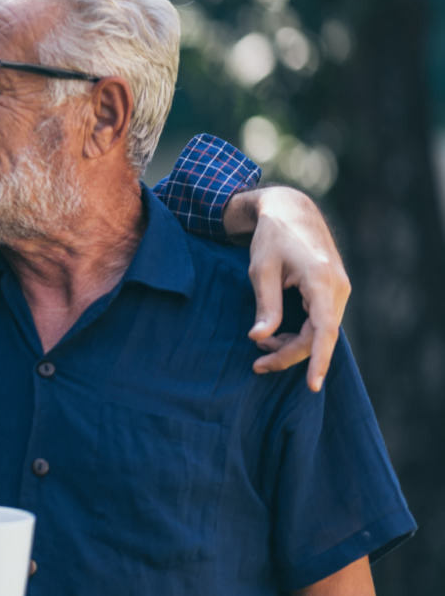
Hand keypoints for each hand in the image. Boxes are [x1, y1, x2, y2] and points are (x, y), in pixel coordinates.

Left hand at [224, 186, 350, 391]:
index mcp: (322, 281)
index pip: (324, 330)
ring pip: (320, 332)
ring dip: (292, 344)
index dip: (318, 360)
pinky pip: (320, 322)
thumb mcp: (261, 269)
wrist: (291, 210)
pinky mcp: (332, 291)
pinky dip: (299, 333)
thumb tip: (260, 338)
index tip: (312, 385)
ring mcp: (339, 289)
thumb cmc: (272, 236)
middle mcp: (338, 287)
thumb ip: (265, 304)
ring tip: (260, 347)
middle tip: (257, 366)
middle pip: (319, 337)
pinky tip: (275, 336)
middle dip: (289, 355)